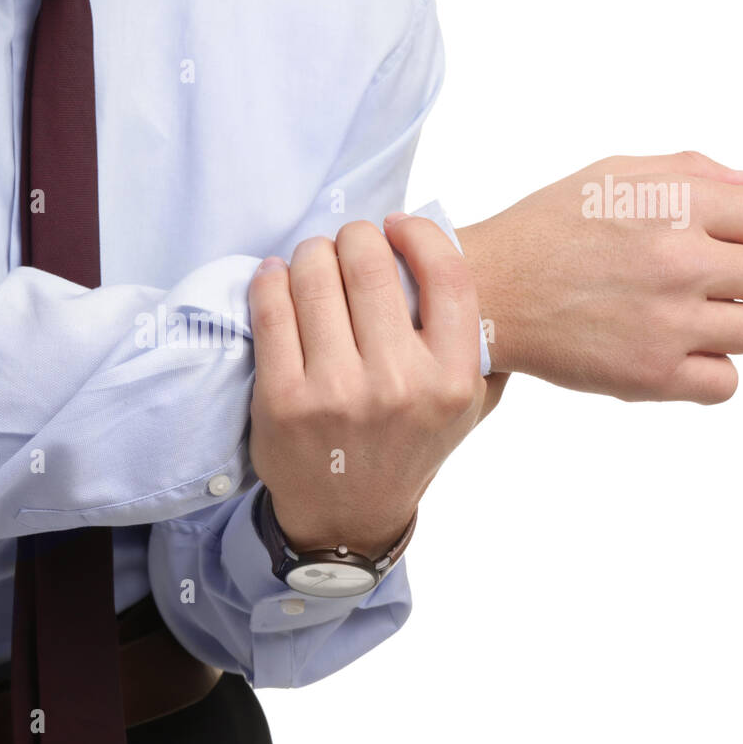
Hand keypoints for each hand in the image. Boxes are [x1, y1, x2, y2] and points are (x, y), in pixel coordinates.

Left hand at [247, 218, 498, 557]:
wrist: (348, 516)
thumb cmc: (407, 445)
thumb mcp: (464, 404)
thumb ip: (472, 339)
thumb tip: (447, 253)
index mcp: (453, 380)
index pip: (448, 275)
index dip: (420, 234)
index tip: (397, 227)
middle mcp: (399, 386)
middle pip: (371, 266)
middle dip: (354, 238)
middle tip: (346, 243)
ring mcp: (336, 393)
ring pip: (316, 278)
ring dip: (310, 254)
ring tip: (311, 260)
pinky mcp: (282, 400)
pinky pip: (272, 310)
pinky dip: (270, 280)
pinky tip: (276, 277)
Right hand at [456, 151, 742, 402]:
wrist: (481, 292)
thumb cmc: (541, 234)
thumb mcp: (609, 176)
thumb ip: (688, 171)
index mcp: (672, 204)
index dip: (733, 233)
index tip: (697, 246)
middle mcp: (677, 260)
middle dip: (733, 280)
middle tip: (684, 287)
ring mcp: (667, 322)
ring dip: (720, 329)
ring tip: (670, 322)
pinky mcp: (650, 375)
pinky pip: (725, 384)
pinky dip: (704, 375)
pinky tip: (667, 357)